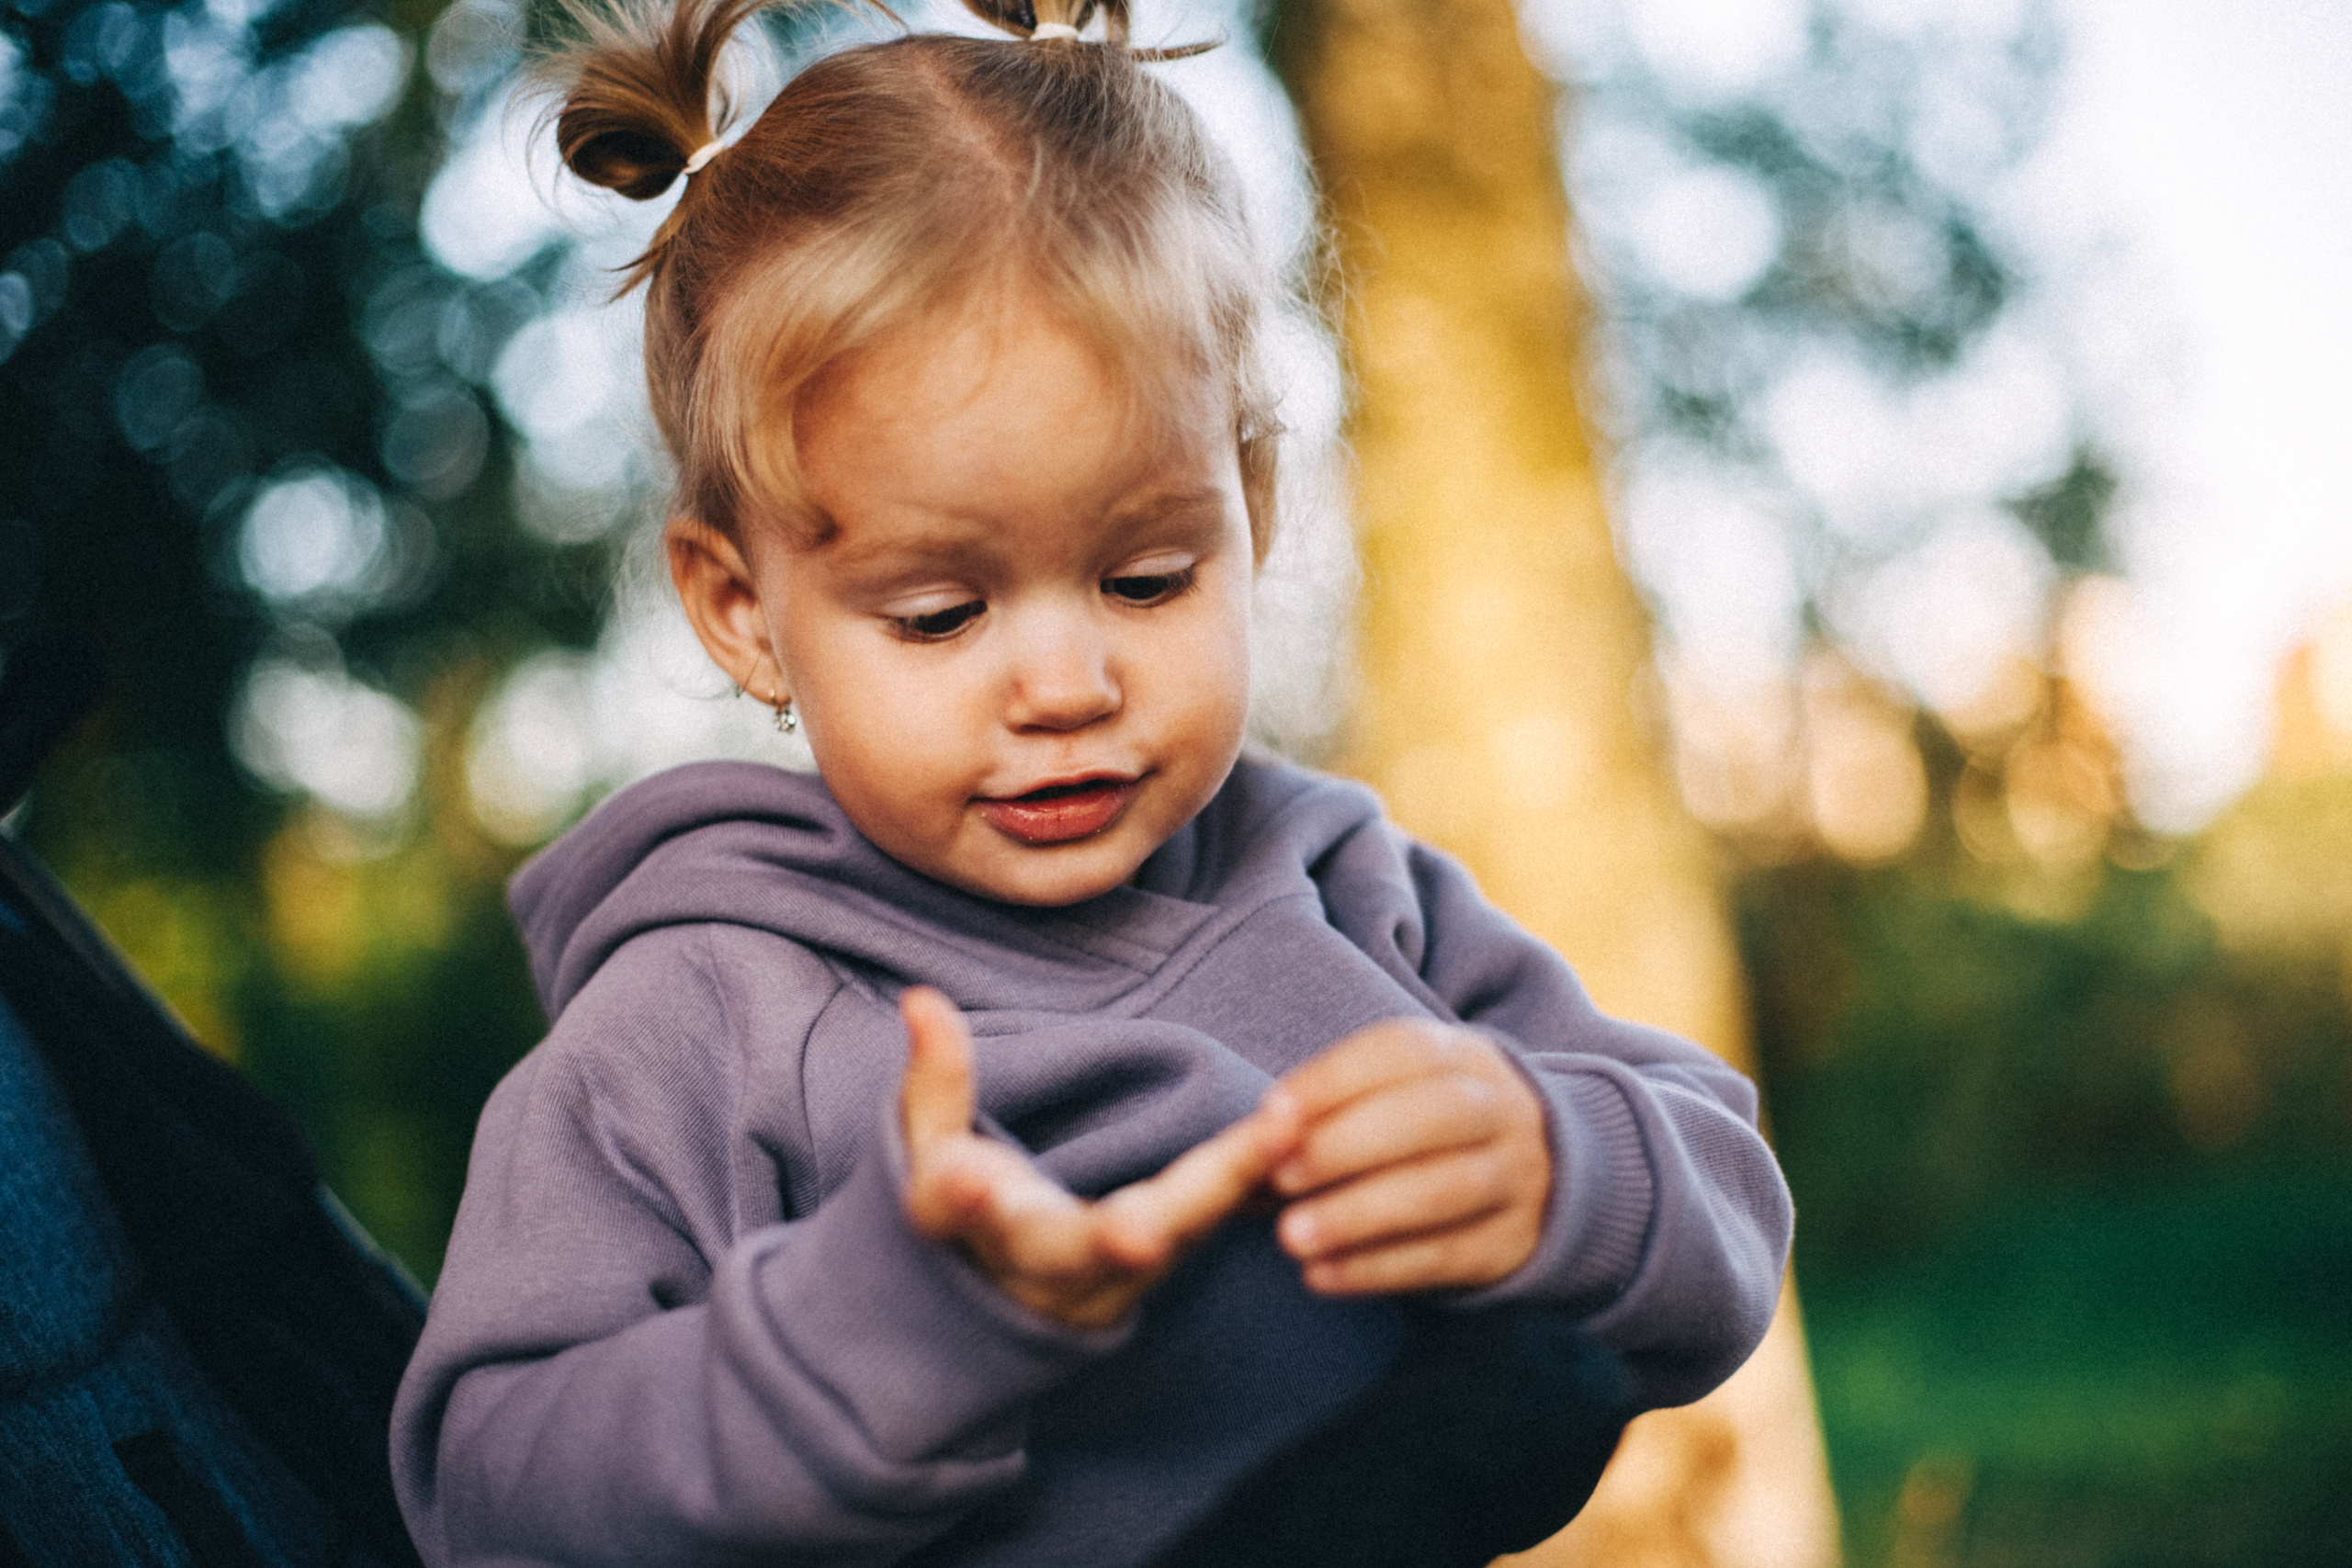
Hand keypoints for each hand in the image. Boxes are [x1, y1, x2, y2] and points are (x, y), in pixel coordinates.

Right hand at [898, 987, 1299, 1329]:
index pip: (953, 1214)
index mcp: (959, 1231)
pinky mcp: (1151, 1277)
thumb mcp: (924, 1144)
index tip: (972, 1185)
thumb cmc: (956, 1204)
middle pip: (1077, 1251)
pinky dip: (1243, 1189)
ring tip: (1275, 1133)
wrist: (987, 1313)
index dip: (963, 1201)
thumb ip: (933, 1078)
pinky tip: (1290, 1138)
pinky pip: (1201, 1233)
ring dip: (1219, 1193)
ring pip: (1163, 1246)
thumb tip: (923, 1000)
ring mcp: (1098, 1285)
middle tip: (1143, 1232)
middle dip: (1112, 1242)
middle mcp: (1033, 1270)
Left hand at [1265, 1019, 1550, 1295]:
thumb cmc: (1428, 1127)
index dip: (1334, 1080)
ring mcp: (1516, 1177)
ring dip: (1359, 1214)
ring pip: (1444, 1191)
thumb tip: (1254, 1141)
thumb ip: (1333, 1109)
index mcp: (1462, 1057)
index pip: (1402, 1052)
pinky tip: (1323, 1275)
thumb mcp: (1399, 1092)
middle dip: (1347, 1145)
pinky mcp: (1512, 1243)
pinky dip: (1379, 1268)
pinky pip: (1446, 1256)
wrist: (1538, 1172)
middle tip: (1280, 1176)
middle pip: (1431, 1117)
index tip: (1272, 1112)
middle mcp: (1499, 1110)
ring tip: (1292, 1236)